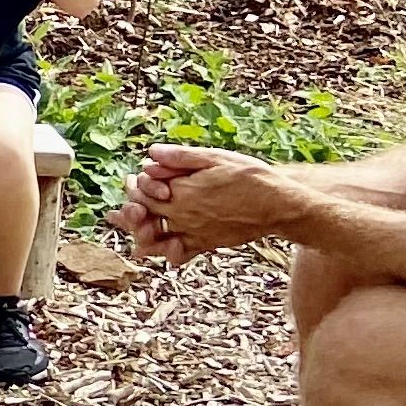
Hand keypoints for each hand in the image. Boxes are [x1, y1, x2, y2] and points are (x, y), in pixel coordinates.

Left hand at [127, 141, 297, 261]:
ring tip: (132, 226)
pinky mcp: (206, 244)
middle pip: (145, 214)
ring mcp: (194, 233)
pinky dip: (166, 251)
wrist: (280, 205)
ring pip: (156, 237)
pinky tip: (161, 249)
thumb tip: (151, 153)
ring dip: (140, 232)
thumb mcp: (217, 158)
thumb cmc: (251, 177)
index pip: (143, 190)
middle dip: (133, 206)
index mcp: (181, 192)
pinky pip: (179, 252)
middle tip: (125, 202)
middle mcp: (183, 216)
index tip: (133, 178)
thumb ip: (182, 157)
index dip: (136, 184)